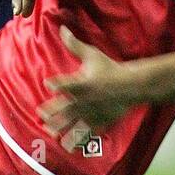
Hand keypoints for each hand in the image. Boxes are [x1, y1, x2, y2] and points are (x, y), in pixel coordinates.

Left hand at [38, 26, 133, 146]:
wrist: (133, 85)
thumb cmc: (111, 69)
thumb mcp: (92, 55)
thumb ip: (74, 45)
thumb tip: (62, 29)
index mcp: (82, 82)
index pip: (65, 83)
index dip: (55, 84)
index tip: (47, 84)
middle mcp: (84, 99)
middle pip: (65, 107)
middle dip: (52, 112)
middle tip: (41, 116)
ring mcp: (92, 111)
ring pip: (74, 122)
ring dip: (62, 128)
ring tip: (52, 134)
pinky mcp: (100, 120)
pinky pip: (88, 131)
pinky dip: (80, 138)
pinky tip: (72, 145)